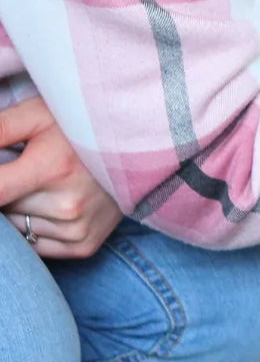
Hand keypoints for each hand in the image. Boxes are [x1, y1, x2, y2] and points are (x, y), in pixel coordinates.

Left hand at [1, 96, 123, 259]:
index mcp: (53, 169)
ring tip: (45, 184)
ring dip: (20, 208)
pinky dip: (36, 226)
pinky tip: (55, 204)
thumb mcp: (36, 115)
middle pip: (3, 208)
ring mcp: (78, 229)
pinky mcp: (85, 245)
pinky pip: (36, 244)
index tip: (3, 172)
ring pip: (17, 226)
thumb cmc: (82, 125)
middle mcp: (67, 205)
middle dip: (7, 188)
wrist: (143, 145)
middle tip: (30, 168)